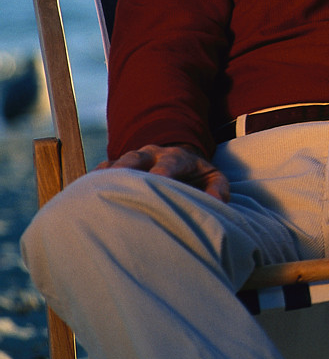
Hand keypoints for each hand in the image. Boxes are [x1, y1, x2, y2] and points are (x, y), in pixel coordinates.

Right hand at [97, 143, 230, 201]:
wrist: (179, 163)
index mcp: (178, 157)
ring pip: (115, 163)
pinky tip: (80, 197)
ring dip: (105, 176)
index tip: (157, 180)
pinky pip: (99, 173)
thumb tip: (215, 203)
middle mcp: (152, 154)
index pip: (171, 162)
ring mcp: (131, 160)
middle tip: (117, 182)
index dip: (164, 171)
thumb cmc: (198, 177)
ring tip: (90, 191)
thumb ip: (218, 190)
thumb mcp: (214, 180)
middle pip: (136, 157)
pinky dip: (90, 183)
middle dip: (127, 169)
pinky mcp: (115, 169)